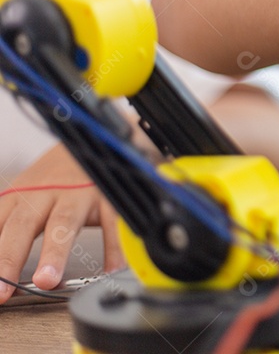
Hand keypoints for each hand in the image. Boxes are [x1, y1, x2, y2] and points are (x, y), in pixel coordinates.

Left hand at [0, 144, 122, 301]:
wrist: (96, 141)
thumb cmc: (57, 179)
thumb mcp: (27, 196)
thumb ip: (10, 228)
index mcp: (22, 196)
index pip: (0, 228)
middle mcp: (48, 193)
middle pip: (25, 224)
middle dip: (12, 258)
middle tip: (2, 291)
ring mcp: (79, 194)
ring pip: (64, 222)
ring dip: (54, 252)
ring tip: (47, 280)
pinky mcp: (109, 196)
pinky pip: (112, 224)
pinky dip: (114, 247)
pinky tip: (110, 270)